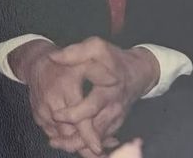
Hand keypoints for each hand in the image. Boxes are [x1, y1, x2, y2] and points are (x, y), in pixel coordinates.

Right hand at [9, 39, 117, 155]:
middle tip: (102, 154)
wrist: (36, 64)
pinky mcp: (39, 118)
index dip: (89, 136)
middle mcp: (50, 104)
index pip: (77, 119)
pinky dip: (67, 140)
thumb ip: (98, 70)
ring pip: (61, 137)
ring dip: (76, 145)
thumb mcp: (82, 61)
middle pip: (68, 134)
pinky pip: (54, 134)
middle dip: (84, 146)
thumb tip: (114, 80)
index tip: (99, 149)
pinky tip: (81, 141)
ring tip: (95, 150)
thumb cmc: (64, 64)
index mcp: (64, 90)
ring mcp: (42, 112)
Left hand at [49, 38, 158, 154]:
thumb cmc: (113, 58)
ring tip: (56, 143)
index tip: (55, 115)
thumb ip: (75, 52)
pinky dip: (87, 144)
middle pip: (94, 130)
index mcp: (107, 89)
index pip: (91, 107)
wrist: (139, 72)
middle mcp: (113, 107)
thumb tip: (53, 57)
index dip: (73, 114)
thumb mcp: (96, 48)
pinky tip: (69, 144)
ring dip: (78, 144)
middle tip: (52, 140)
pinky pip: (102, 138)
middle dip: (74, 138)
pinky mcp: (117, 123)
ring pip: (98, 138)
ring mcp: (116, 117)